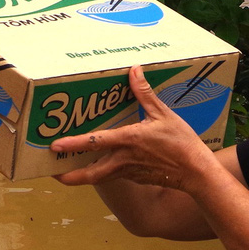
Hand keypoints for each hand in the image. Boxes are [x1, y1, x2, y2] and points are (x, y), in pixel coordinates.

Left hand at [50, 67, 217, 191]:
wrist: (196, 172)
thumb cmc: (181, 143)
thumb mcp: (163, 114)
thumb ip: (144, 93)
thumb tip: (133, 71)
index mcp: (128, 140)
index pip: (94, 143)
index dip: (73, 144)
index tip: (55, 146)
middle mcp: (124, 159)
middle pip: (90, 173)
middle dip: (69, 175)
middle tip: (52, 172)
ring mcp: (128, 172)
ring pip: (99, 177)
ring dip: (82, 175)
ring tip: (66, 170)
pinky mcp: (135, 178)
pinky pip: (113, 176)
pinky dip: (101, 171)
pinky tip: (98, 164)